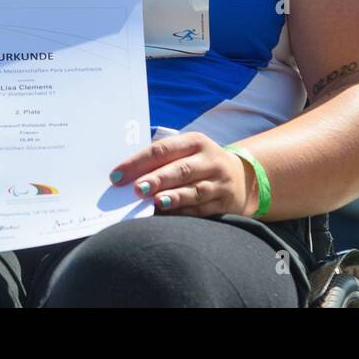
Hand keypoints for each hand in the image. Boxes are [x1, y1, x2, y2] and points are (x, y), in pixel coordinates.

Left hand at [109, 132, 254, 216]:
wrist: (242, 178)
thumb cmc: (199, 164)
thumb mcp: (186, 153)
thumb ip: (160, 161)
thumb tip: (126, 176)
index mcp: (195, 142)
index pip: (162, 149)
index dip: (138, 162)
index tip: (116, 175)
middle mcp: (209, 160)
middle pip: (180, 169)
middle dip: (158, 179)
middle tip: (138, 188)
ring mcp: (219, 182)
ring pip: (194, 190)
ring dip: (175, 197)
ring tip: (157, 202)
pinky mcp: (225, 203)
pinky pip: (202, 209)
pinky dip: (185, 213)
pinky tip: (170, 216)